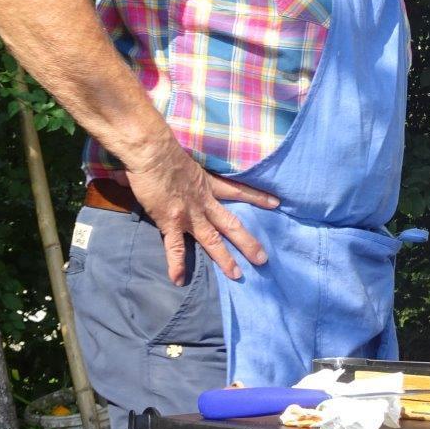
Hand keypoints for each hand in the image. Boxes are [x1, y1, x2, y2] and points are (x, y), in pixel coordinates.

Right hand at [124, 139, 279, 284]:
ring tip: (237, 275)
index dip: (258, 197)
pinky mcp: (170, 222)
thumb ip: (182, 169)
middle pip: (231, 224)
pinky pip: (175, 247)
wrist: (153, 152)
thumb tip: (167, 165)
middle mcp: (203, 202)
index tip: (276, 204)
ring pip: (211, 240)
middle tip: (263, 259)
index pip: (238, 190)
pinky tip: (180, 280)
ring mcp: (189, 214)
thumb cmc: (164, 149)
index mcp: (207, 184)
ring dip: (224, 258)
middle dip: (248, 242)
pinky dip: (177, 264)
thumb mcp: (184, 159)